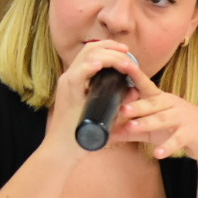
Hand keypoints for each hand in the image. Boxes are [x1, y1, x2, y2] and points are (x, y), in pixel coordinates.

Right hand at [45, 39, 142, 157]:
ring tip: (123, 63)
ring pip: (87, 57)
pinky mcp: (67, 94)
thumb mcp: (103, 112)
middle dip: (113, 48)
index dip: (110, 47)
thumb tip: (134, 90)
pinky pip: (77, 75)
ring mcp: (67, 84)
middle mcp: (70, 77)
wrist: (62, 149)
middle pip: (90, 49)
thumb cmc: (82, 134)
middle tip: (128, 54)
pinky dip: (88, 67)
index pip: (92, 52)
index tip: (126, 52)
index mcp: (77, 78)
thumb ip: (117, 101)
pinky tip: (99, 66)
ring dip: (109, 57)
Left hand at [112, 72, 197, 159]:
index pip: (146, 85)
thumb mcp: (153, 128)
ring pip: (163, 119)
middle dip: (137, 105)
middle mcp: (171, 105)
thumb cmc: (176, 127)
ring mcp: (182, 118)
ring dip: (147, 123)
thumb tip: (105, 135)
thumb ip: (130, 131)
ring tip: (133, 127)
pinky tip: (158, 154)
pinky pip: (177, 139)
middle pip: (152, 103)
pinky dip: (168, 146)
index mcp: (160, 99)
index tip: (123, 65)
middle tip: (122, 108)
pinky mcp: (191, 133)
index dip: (135, 75)